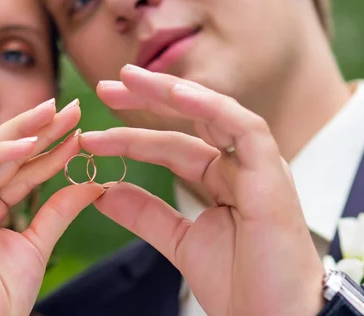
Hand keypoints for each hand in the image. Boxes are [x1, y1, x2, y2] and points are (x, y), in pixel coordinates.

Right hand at [0, 99, 103, 315]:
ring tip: (56, 111)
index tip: (81, 129)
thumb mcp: (40, 242)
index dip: (52, 147)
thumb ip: (60, 210)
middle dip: (41, 129)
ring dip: (25, 130)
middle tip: (72, 108)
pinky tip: (30, 140)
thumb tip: (91, 182)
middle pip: (9, 153)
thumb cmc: (3, 295)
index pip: (25, 167)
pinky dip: (1, 153)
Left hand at [81, 65, 324, 315]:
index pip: (169, 146)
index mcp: (220, 179)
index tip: (90, 138)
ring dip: (171, 92)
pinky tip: (176, 93)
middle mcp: (239, 165)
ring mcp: (257, 165)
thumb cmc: (239, 284)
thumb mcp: (179, 240)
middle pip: (190, 118)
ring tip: (129, 79)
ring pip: (213, 112)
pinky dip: (211, 107)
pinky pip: (243, 127)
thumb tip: (101, 191)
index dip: (129, 138)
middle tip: (104, 86)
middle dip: (147, 99)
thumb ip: (144, 213)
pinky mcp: (272, 173)